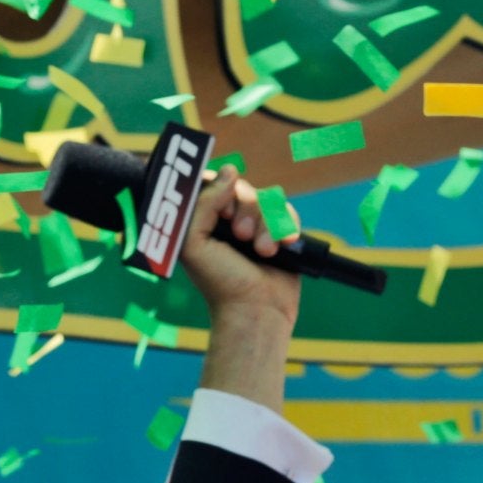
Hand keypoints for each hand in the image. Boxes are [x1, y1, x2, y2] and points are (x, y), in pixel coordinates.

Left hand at [178, 164, 301, 330]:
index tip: (224, 212)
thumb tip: (227, 171)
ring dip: (265, 223)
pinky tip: (280, 248)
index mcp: (201, 220)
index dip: (218, 189)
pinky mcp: (279, 233)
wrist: (257, 310)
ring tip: (262, 251)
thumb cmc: (220, 282)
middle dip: (244, 210)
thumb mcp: (195, 243)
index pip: (209, 184)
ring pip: (265, 198)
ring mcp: (254, 225)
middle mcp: (226, 220)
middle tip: (240, 235)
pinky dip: (285, 227)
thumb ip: (202, 205)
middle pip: (240, 187)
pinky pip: (287, 211)